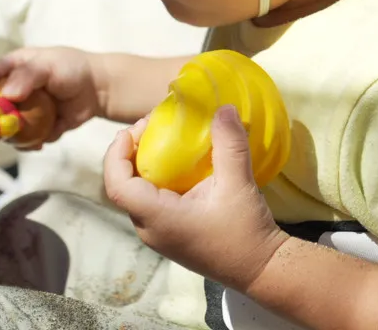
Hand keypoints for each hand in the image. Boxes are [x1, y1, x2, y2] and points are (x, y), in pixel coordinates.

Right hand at [0, 47, 101, 146]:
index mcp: (12, 69)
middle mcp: (14, 91)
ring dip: (15, 137)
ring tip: (28, 140)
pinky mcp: (37, 126)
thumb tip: (8, 95)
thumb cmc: (72, 68)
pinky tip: (42, 143)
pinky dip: (34, 142)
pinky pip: (29, 139)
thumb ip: (27, 76)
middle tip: (7, 128)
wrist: (98, 87)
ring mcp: (24, 110)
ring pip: (9, 128)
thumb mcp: (49, 65)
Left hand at [104, 105, 287, 291]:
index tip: (132, 129)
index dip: (116, 154)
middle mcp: (150, 229)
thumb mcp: (238, 184)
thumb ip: (229, 145)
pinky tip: (180, 165)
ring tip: (165, 140)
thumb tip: (222, 108)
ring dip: (143, 165)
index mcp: (157, 218)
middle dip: (130, 153)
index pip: (117, 186)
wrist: (260, 269)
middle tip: (153, 126)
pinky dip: (158, 179)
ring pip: (137, 195)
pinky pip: (152, 202)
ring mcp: (160, 234)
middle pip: (123, 187)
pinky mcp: (171, 234)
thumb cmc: (245, 232)